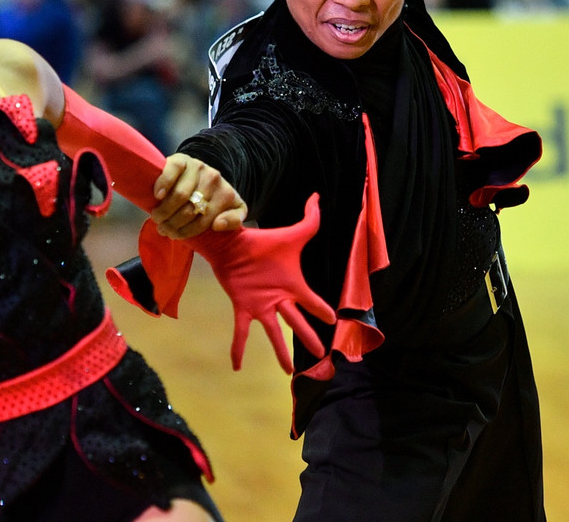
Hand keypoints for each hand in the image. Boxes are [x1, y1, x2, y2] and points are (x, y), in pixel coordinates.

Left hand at [136, 192, 332, 372]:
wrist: (233, 242)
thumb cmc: (263, 241)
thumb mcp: (293, 233)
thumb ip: (310, 219)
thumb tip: (318, 196)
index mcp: (293, 286)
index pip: (314, 303)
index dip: (323, 311)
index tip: (335, 321)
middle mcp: (279, 299)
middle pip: (298, 324)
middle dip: (309, 338)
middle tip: (321, 356)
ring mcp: (261, 305)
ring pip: (274, 333)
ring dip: (280, 352)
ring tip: (288, 372)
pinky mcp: (242, 307)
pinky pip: (241, 331)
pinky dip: (238, 348)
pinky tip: (236, 366)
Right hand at [150, 153, 247, 238]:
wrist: (201, 171)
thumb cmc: (212, 197)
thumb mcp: (231, 210)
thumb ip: (233, 220)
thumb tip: (218, 224)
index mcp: (226, 195)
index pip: (203, 221)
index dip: (185, 232)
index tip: (174, 235)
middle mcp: (214, 179)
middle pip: (189, 210)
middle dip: (172, 223)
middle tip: (162, 229)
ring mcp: (198, 168)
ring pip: (179, 195)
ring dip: (164, 210)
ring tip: (157, 217)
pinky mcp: (182, 160)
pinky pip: (171, 173)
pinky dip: (163, 185)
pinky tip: (158, 196)